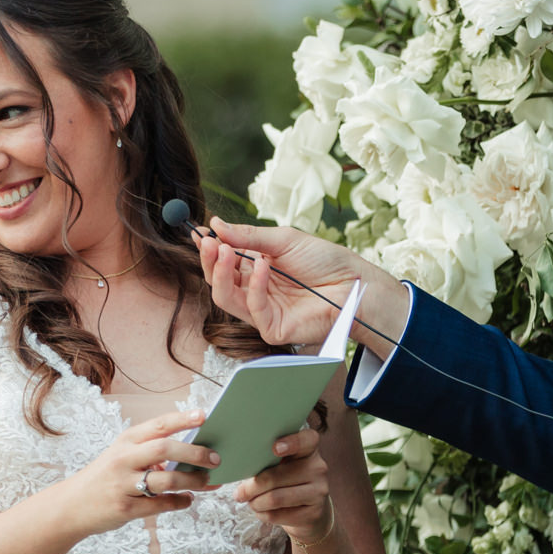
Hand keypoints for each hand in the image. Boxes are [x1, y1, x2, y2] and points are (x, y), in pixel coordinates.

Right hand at [57, 409, 219, 538]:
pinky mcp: (125, 508)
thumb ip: (150, 452)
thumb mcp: (121, 456)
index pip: (158, 425)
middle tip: (215, 458)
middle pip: (165, 449)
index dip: (182, 419)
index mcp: (126, 441)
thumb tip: (192, 453)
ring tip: (206, 482)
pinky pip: (161, 505)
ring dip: (192, 481)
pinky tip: (187, 500)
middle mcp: (124, 459)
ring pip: (167, 480)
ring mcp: (123, 484)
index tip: (204, 416)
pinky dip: (179, 502)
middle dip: (195, 453)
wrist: (71, 506)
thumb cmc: (105, 477)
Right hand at [198, 219, 406, 353]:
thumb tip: (215, 225)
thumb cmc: (324, 261)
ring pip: (226, 298)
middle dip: (210, 260)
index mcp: (255, 269)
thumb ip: (249, 237)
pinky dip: (255, 285)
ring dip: (222, 273)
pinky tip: (262, 265)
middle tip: (209, 242)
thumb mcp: (284, 240)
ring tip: (223, 250)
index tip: (198, 233)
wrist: (354, 282)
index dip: (208, 248)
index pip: (223, 262)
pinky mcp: (273, 328)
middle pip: (219, 281)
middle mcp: (255, 291)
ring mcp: (262, 311)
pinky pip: (253, 308)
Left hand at [236, 427, 334, 545]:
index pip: (307, 439)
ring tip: (249, 502)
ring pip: (275, 498)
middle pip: (275, 476)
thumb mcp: (280, 465)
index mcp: (309, 449)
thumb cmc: (286, 481)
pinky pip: (278, 515)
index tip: (274, 448)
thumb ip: (266, 460)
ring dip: (255, 502)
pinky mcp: (314, 512)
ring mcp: (319, 490)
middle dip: (251, 487)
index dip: (292, 442)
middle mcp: (318, 467)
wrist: (308, 511)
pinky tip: (261, 511)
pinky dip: (263, 514)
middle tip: (239, 494)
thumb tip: (240, 467)